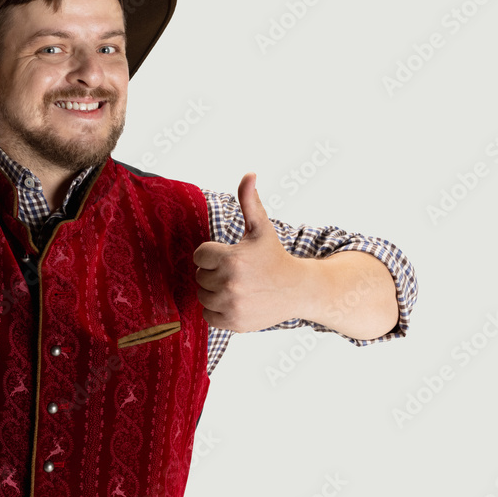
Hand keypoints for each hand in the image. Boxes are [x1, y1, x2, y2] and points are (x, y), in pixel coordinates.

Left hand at [193, 173, 304, 331]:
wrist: (298, 290)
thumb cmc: (274, 256)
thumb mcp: (261, 228)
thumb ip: (249, 201)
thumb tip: (249, 173)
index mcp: (231, 259)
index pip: (199, 255)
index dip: (213, 254)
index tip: (230, 255)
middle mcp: (229, 283)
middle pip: (200, 276)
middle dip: (214, 272)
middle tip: (237, 272)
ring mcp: (231, 305)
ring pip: (202, 296)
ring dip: (214, 291)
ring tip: (236, 285)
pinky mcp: (234, 323)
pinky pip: (208, 316)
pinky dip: (216, 310)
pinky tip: (235, 301)